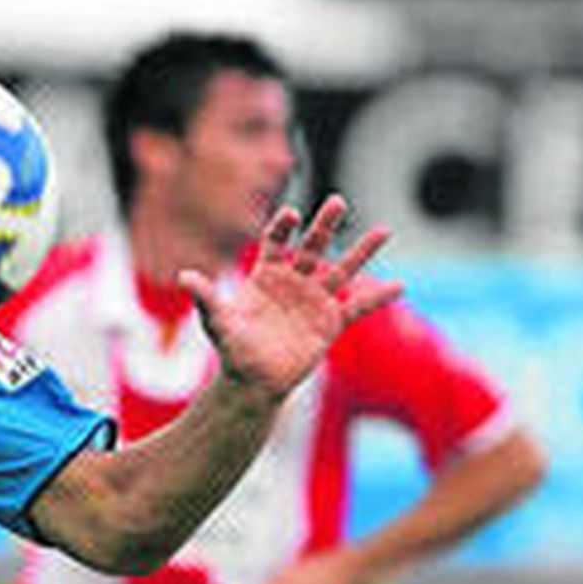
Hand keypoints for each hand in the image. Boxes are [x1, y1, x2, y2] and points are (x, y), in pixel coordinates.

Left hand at [180, 196, 399, 402]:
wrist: (252, 382)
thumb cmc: (233, 349)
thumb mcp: (217, 321)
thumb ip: (206, 297)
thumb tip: (183, 276)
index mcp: (266, 276)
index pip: (276, 243)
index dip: (283, 228)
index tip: (291, 215)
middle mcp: (293, 282)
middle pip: (312, 247)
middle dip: (324, 225)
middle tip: (337, 202)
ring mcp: (314, 300)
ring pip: (341, 270)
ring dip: (361, 252)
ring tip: (383, 230)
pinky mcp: (330, 322)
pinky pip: (358, 307)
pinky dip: (377, 298)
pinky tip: (399, 286)